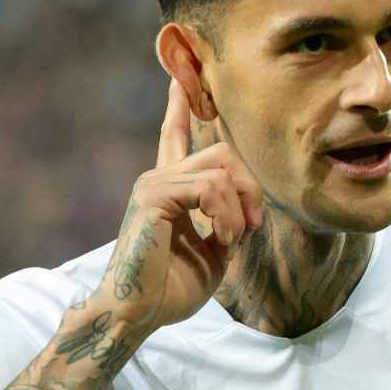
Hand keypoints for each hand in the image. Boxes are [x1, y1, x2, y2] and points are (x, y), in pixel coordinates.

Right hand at [93, 78, 263, 333]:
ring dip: (241, 210)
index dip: (180, 106)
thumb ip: (228, 219)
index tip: (179, 75)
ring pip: (223, 170)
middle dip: (251, 187)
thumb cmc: (170, 289)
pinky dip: (228, 216)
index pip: (174, 135)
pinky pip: (211, 188)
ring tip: (232, 240)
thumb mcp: (213, 250)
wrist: (137, 314)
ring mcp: (154, 183)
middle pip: (224, 152)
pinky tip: (221, 239)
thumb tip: (250, 206)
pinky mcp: (154, 195)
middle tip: (253, 226)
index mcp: (169, 188)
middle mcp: (158, 178)